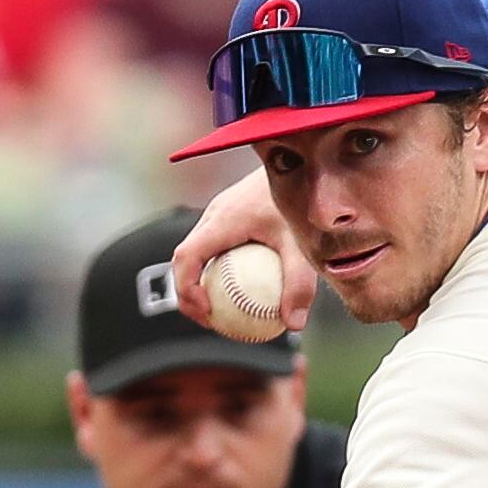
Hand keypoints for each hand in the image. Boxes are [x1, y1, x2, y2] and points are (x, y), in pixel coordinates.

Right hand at [171, 169, 315, 332]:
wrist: (302, 162)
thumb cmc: (301, 199)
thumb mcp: (301, 245)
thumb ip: (299, 284)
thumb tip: (294, 325)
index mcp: (222, 220)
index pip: (187, 256)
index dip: (186, 288)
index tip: (206, 313)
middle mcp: (214, 215)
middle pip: (185, 258)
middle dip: (189, 293)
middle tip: (213, 321)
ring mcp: (221, 214)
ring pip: (198, 252)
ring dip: (202, 282)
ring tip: (227, 312)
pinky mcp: (232, 216)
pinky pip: (216, 247)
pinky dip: (221, 270)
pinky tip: (247, 292)